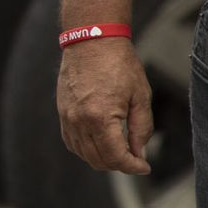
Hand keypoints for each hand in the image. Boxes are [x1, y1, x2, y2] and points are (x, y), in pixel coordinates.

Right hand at [56, 38, 152, 174]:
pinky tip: (100, 144)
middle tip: (136, 160)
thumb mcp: (140, 97)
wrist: (92, 40)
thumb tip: (140, 154)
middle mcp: (79, 120)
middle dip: (120, 165)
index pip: (116, 157)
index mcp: (101, 118)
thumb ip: (141, 129)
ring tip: (120, 152)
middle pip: (98, 160)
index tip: (145, 166)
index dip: (133, 167)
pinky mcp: (62, 111)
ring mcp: (67, 116)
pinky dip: (86, 149)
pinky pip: (71, 141)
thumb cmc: (120, 65)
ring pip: (83, 154)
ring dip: (103, 159)